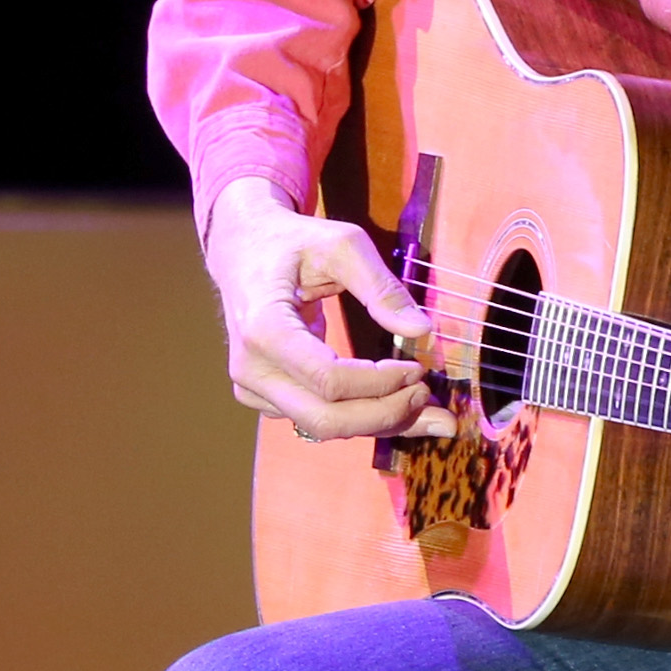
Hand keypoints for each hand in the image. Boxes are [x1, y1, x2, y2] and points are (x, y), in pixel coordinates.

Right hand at [204, 176, 456, 443]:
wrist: (242, 250)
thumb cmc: (292, 243)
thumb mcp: (342, 245)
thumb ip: (382, 287)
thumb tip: (422, 330)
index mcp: (264, 329)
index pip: (329, 379)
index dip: (381, 382)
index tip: (419, 367)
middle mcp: (251, 368)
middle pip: (326, 418)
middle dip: (386, 414)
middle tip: (429, 396)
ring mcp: (252, 387)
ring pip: (323, 427)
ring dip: (379, 422)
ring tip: (425, 408)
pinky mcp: (262, 397)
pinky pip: (315, 420)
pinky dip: (359, 418)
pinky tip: (391, 403)